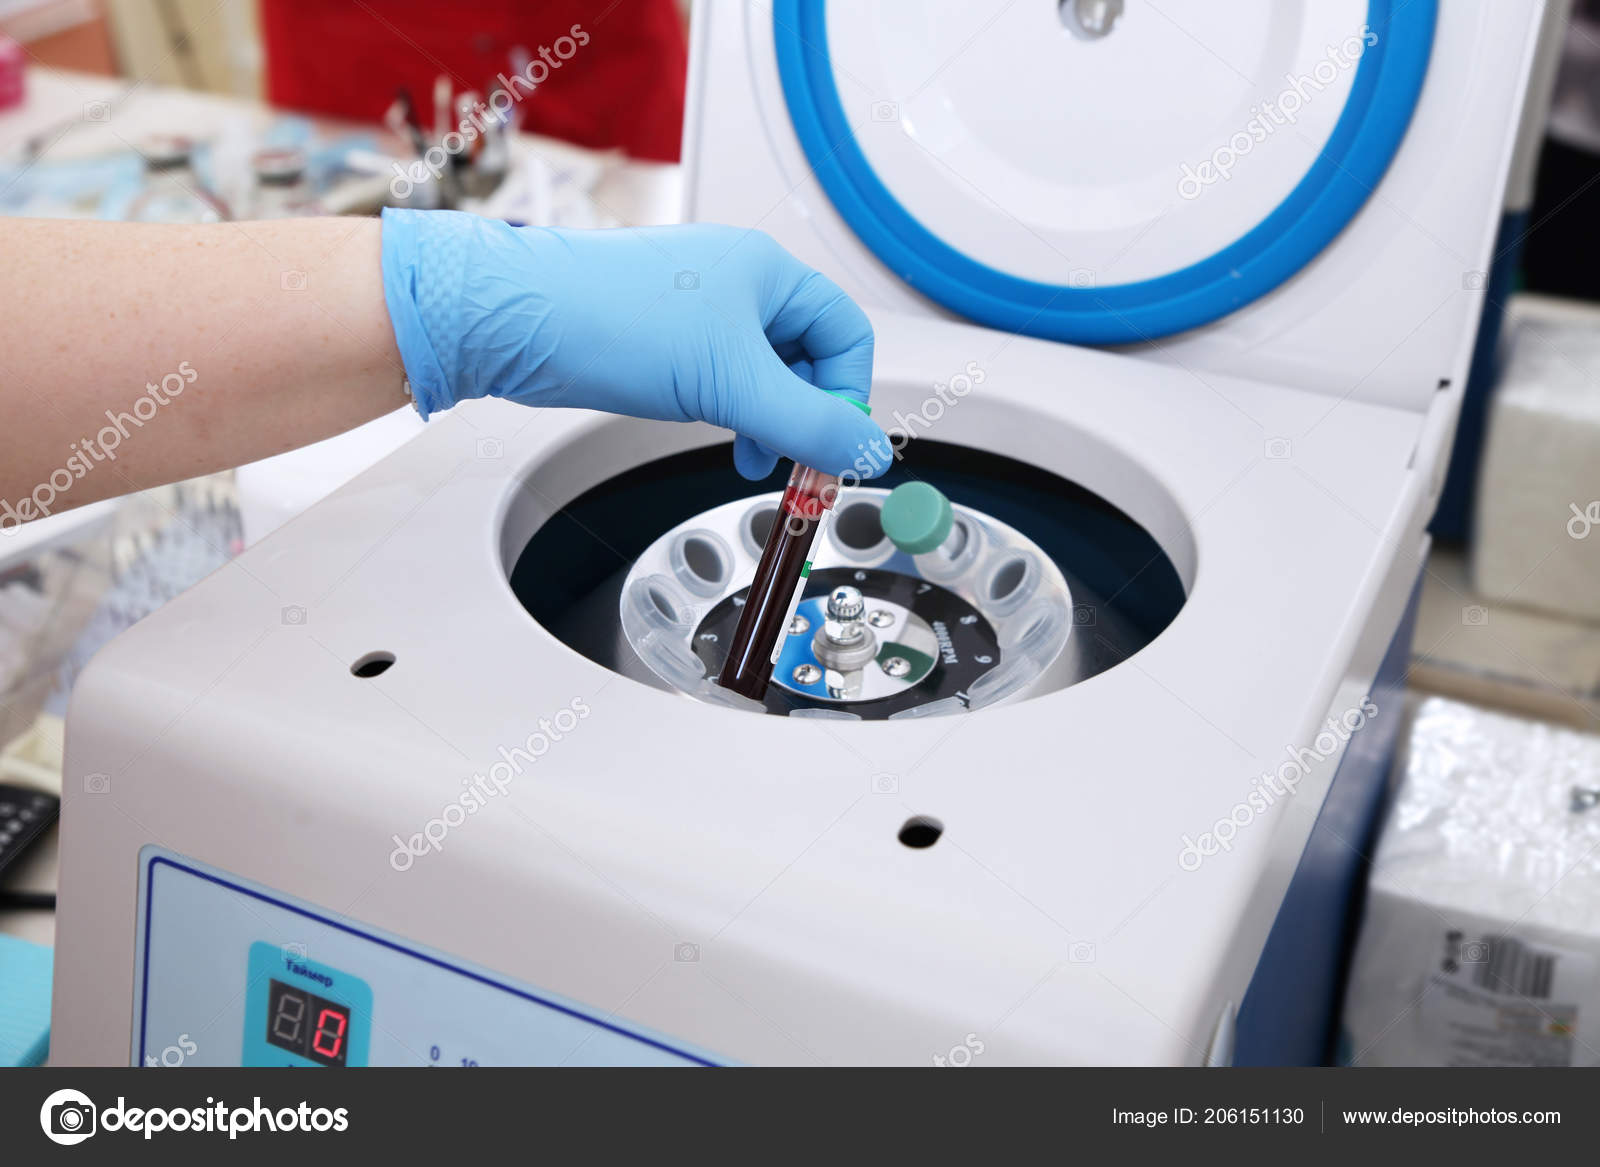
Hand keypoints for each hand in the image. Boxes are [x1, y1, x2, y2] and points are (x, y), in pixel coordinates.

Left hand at [380, 210, 885, 478]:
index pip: (845, 334)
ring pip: (761, 373)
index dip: (847, 394)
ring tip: (750, 455)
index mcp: (767, 271)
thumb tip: (868, 452)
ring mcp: (698, 310)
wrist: (515, 320)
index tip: (833, 445)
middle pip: (806, 356)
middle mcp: (737, 283)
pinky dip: (728, 411)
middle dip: (804, 415)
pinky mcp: (663, 339)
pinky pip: (720, 378)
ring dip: (766, 420)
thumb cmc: (611, 319)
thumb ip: (810, 424)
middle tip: (795, 465)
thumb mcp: (733, 384)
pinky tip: (712, 431)